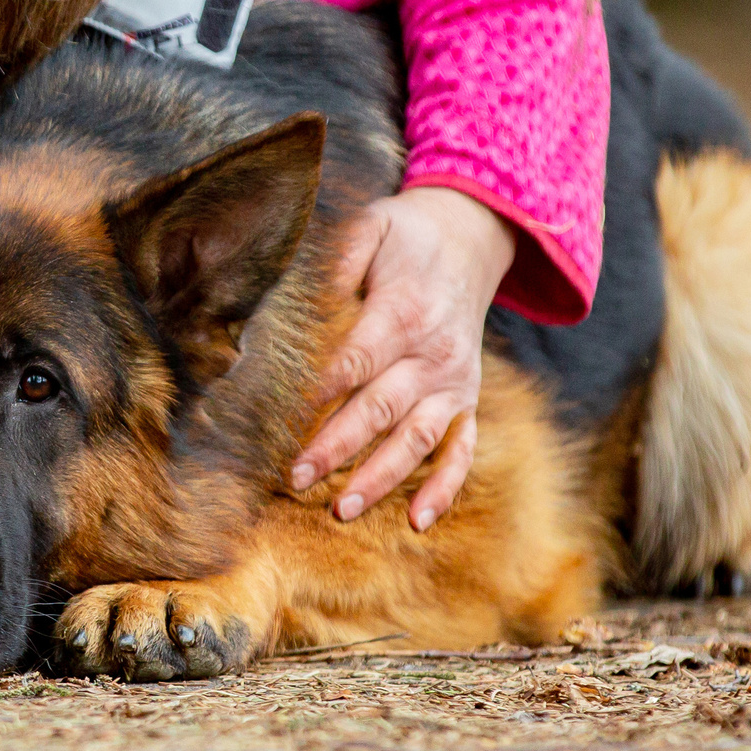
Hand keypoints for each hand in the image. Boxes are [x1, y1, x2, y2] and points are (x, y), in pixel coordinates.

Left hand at [287, 186, 515, 530]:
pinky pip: (461, 451)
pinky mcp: (466, 401)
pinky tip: (416, 522)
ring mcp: (453, 383)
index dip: (320, 390)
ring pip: (417, 439)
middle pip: (380, 408)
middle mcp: (433, 354)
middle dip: (336, 446)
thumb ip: (336, 260)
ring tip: (340, 509)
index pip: (356, 358)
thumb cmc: (404, 238)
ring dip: (380, 478)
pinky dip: (444, 488)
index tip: (279, 417)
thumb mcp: (371, 228)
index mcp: (404, 311)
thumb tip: (291, 300)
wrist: (470, 239)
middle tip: (294, 476)